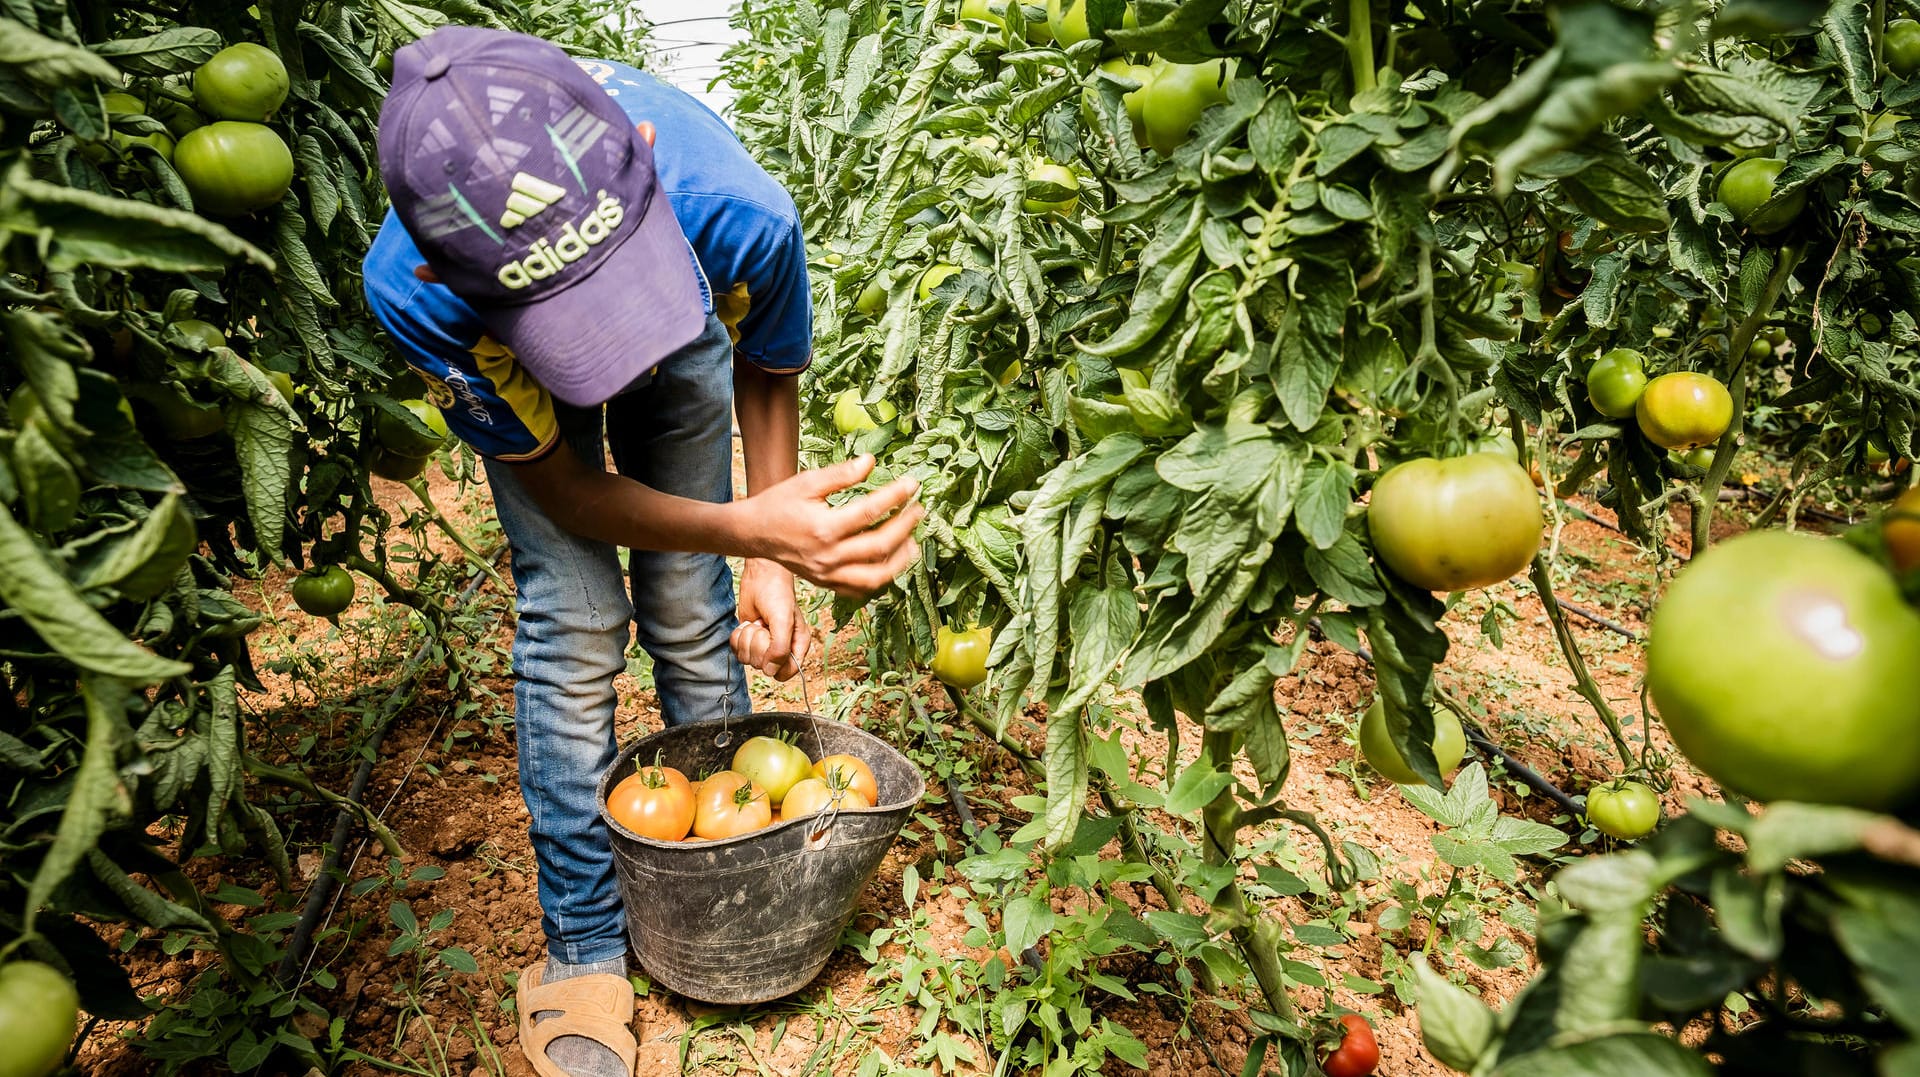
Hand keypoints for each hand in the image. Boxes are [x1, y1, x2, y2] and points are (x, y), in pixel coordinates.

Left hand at [732, 559, 808, 679]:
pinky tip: (747, 624)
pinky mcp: (747, 640)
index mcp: (797, 646)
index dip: (775, 663)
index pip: (786, 672)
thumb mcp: (784, 621)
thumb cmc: (778, 594)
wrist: (760, 577)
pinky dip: (738, 637)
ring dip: (747, 639)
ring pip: (747, 659)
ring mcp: (763, 646)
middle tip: (764, 626)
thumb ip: (780, 648)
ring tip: (757, 623)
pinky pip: (737, 651)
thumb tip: (770, 672)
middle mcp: (781, 649)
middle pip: (763, 666)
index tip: (771, 644)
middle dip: (758, 644)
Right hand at [745, 455, 922, 596]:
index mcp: (824, 528)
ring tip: (913, 542)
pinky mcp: (827, 584)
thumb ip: (841, 474)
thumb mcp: (807, 482)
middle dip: (905, 527)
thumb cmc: (780, 504)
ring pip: (875, 576)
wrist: (754, 533)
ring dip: (900, 560)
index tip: (912, 485)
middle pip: (879, 546)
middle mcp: (828, 556)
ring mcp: (828, 574)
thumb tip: (871, 462)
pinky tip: (891, 563)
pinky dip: (880, 579)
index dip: (895, 497)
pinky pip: (860, 589)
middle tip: (919, 510)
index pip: (870, 512)